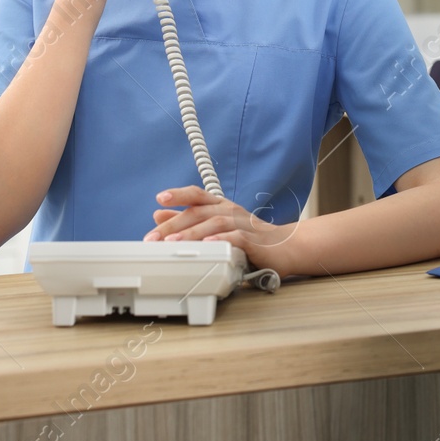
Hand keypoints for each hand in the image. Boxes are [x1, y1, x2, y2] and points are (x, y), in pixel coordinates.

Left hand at [145, 185, 294, 273]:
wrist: (286, 246)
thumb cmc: (250, 236)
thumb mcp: (216, 225)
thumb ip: (188, 220)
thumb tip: (159, 213)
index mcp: (220, 205)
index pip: (197, 194)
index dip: (179, 194)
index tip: (160, 198)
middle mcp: (230, 211)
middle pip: (199, 212)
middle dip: (174, 224)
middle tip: (153, 237)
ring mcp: (243, 224)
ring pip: (214, 223)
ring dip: (192, 233)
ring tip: (173, 243)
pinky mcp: (254, 240)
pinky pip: (236, 238)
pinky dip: (221, 240)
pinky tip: (208, 245)